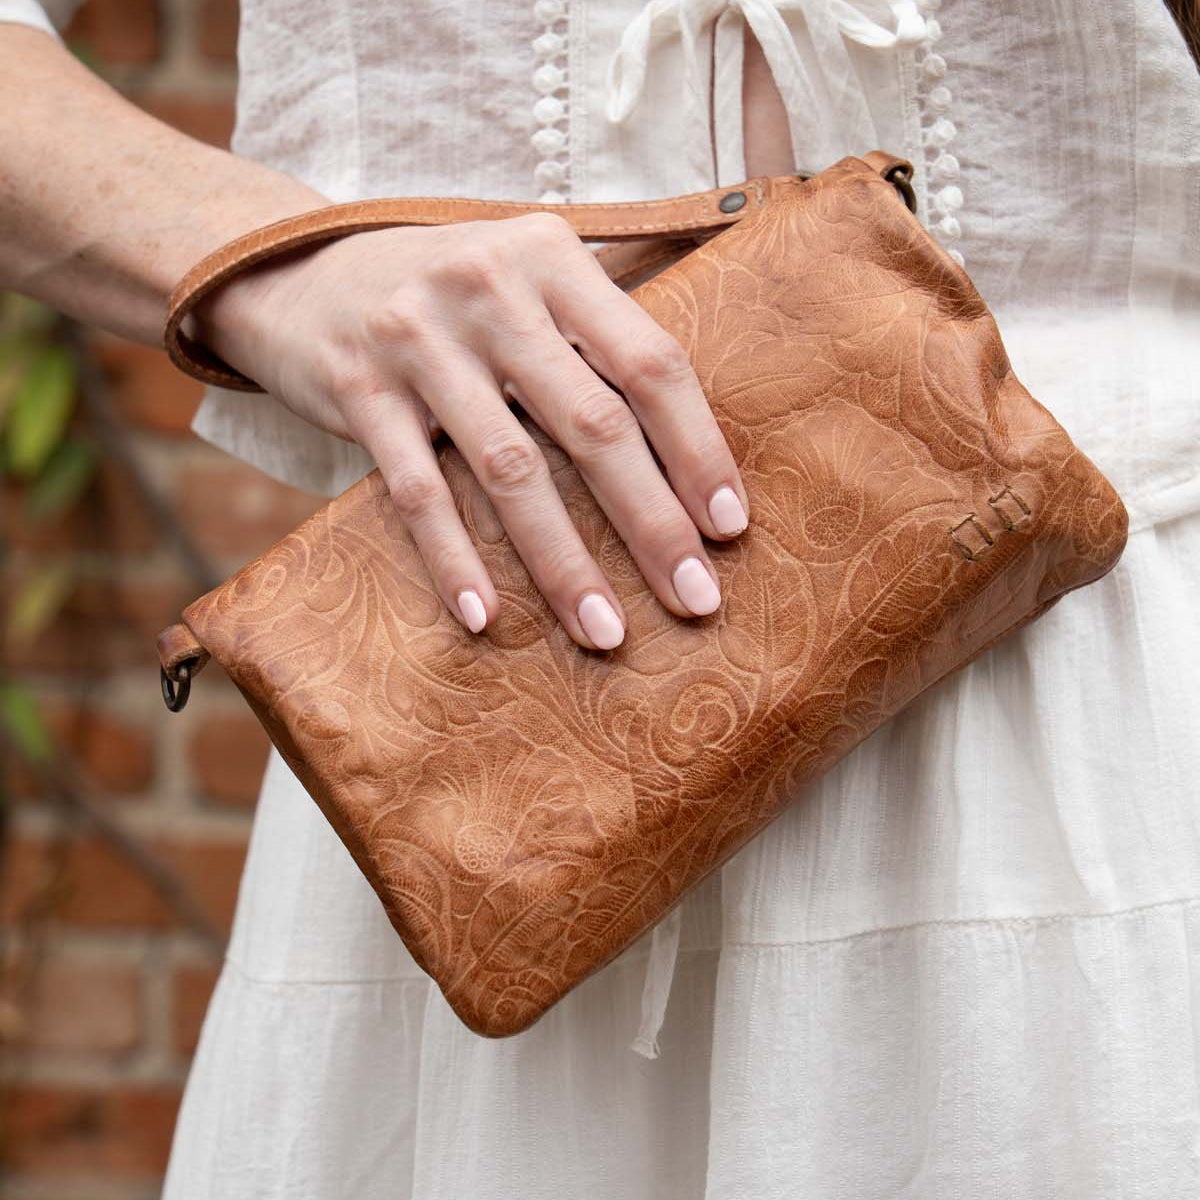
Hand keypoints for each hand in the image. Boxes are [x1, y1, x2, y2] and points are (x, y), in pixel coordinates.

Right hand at [191, 214, 750, 649]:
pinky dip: (453, 559)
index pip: (648, 361)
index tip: (730, 527)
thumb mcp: (526, 275)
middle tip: (694, 598)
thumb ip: (598, 329)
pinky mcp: (358, 391)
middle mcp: (489, 289)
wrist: (301, 271)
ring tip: (605, 632)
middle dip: (652, 522)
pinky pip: (417, 492)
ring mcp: (418, 340)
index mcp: (550, 256)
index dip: (697, 449)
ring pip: (510, 470)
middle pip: (592, 424)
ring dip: (563, 563)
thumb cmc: (448, 293)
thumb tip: (697, 435)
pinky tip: (484, 618)